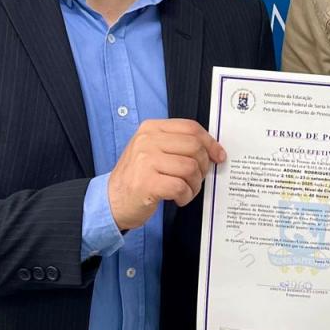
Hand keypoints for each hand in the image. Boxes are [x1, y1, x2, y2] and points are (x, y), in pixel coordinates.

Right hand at [108, 118, 225, 230]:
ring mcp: (145, 161)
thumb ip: (177, 144)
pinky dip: (185, 196)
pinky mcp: (147, 183)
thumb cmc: (137, 177)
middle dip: (203, 166)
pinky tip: (178, 199)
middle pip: (194, 147)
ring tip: (186, 190)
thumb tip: (212, 149)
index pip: (191, 128)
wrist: (111, 201)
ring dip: (195, 184)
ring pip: (190, 168)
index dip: (210, 142)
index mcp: (151, 129)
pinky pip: (181, 187)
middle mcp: (147, 141)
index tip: (218, 155)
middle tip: (197, 178)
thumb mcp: (152, 150)